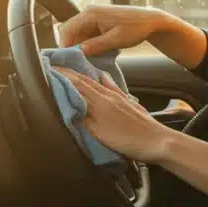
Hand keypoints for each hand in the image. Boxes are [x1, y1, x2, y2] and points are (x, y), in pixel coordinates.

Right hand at [55, 67, 173, 163]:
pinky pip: (111, 86)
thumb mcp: (100, 134)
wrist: (158, 141)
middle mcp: (108, 95)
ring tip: (72, 70)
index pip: (76, 84)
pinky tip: (102, 75)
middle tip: (56, 65)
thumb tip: (69, 106)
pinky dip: (103, 79)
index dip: (62, 76)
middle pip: (85, 80)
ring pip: (96, 82)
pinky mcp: (128, 102)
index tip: (49, 68)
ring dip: (82, 75)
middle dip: (69, 72)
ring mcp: (119, 97)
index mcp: (100, 102)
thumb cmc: (128, 141)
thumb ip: (83, 119)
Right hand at [59, 5, 207, 68]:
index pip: (67, 29)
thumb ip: (96, 45)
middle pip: (69, 32)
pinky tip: (90, 58)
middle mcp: (88, 14)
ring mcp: (91, 19)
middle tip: (73, 65)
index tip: (66, 62)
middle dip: (69, 48)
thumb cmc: (135, 28)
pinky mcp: (96, 25)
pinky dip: (85, 47)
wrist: (150, 21)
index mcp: (91, 13)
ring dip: (78, 49)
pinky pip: (84, 37)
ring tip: (82, 63)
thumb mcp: (116, 39)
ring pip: (76, 36)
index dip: (64, 46)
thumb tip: (78, 52)